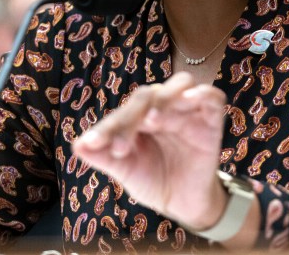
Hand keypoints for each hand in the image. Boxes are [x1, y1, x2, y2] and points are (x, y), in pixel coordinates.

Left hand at [72, 72, 228, 229]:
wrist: (183, 202)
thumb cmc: (151, 179)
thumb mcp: (126, 171)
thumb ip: (103, 158)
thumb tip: (77, 146)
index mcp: (137, 117)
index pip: (121, 113)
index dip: (106, 129)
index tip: (93, 145)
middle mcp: (160, 108)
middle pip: (147, 95)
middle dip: (131, 117)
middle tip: (120, 146)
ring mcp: (186, 111)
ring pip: (179, 85)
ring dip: (165, 98)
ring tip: (153, 120)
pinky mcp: (210, 120)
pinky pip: (211, 97)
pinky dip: (204, 94)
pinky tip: (192, 101)